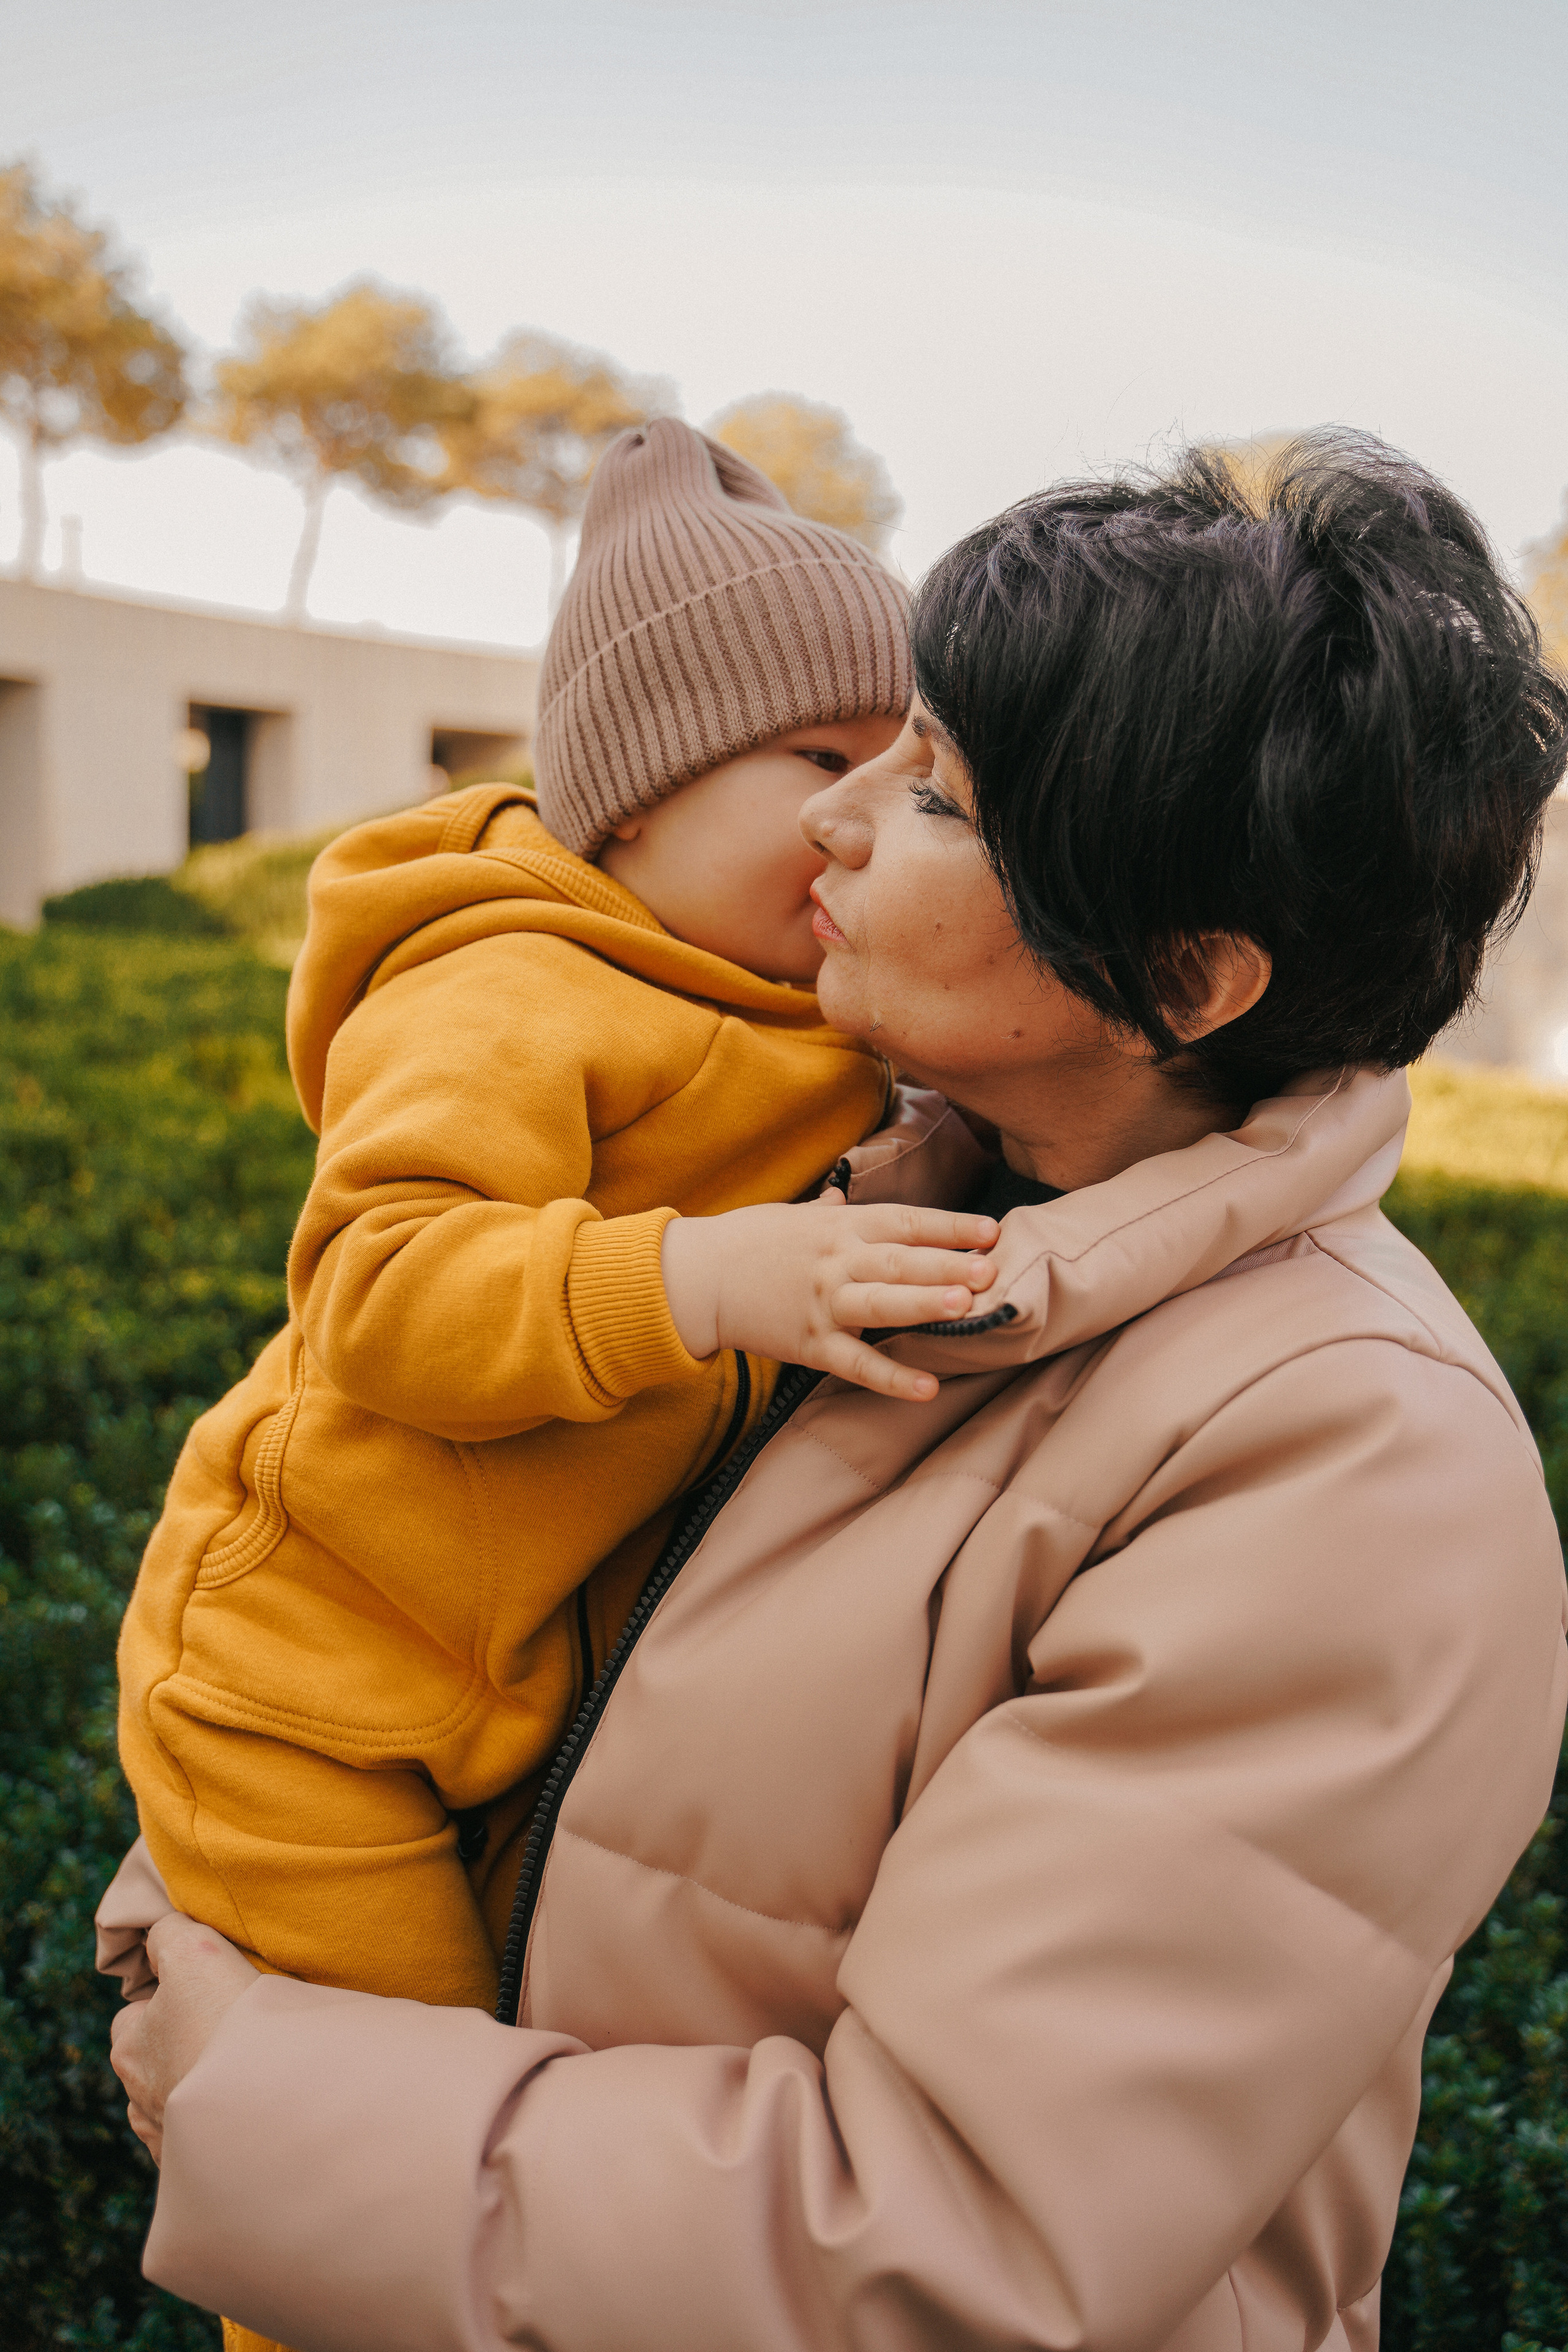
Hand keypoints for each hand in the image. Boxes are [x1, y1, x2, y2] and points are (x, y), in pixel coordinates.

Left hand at [109, 1913, 257, 2165]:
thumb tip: (159, 1932)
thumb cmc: (222, 2018)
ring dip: (200, 2090)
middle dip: (182, 2050)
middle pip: (155, 2063)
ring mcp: (168, 2139)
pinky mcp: (201, 2169)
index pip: (133, 2018)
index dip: (166, 2001)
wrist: (264, 2094)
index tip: (203, 1995)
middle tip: (227, 2033)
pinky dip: (220, 2126)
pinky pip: (205, 2143)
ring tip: (242, 2072)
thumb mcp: (192, 1948)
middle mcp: (138, 2100)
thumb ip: (167, 1932)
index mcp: (128, 2050)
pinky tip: (247, 2109)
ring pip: (177, 2106)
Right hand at [660, 1194, 999, 1400]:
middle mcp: (836, 1261)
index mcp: (840, 1225)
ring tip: (965, 1306)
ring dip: (923, 1304)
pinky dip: (892, 1378)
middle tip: (990, 1269)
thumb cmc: (748, 1242)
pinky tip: (928, 1388)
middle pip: (899, 1260)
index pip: (905, 1221)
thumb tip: (842, 1189)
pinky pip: (856, 1364)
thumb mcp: (792, 1215)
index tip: (991, 1232)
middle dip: (947, 1264)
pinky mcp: (809, 1344)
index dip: (949, 1226)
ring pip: (880, 1304)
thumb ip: (828, 1208)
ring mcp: (823, 1304)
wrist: (696, 1276)